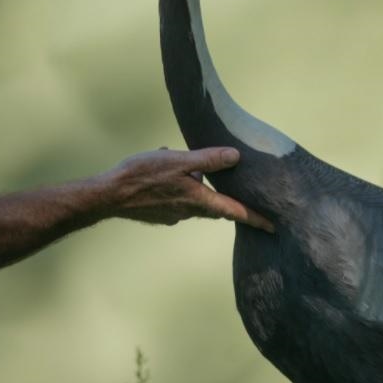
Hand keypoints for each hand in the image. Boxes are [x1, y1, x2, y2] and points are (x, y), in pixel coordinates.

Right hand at [93, 147, 274, 232]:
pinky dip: (175, 185)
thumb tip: (236, 156)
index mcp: (198, 200)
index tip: (274, 226)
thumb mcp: (179, 161)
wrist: (109, 195)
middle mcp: (188, 212)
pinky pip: (175, 197)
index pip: (235, 210)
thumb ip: (209, 159)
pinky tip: (162, 171)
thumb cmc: (144, 175)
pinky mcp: (158, 213)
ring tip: (181, 163)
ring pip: (192, 198)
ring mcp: (172, 215)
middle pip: (213, 205)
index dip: (256, 217)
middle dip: (222, 197)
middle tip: (231, 187)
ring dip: (193, 184)